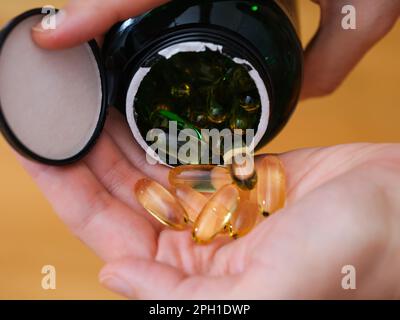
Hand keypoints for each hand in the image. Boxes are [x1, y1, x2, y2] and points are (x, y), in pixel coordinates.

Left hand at [18, 110, 399, 298]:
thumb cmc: (351, 257)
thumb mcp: (265, 293)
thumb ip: (187, 300)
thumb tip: (117, 276)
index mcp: (195, 278)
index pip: (109, 234)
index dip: (69, 193)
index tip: (40, 152)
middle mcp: (199, 245)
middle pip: (122, 197)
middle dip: (85, 159)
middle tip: (57, 118)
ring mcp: (218, 206)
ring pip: (150, 171)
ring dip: (116, 141)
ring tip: (86, 107)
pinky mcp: (238, 176)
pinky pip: (185, 153)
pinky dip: (158, 133)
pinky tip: (134, 114)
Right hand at [31, 0, 399, 98]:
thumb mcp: (369, 8)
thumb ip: (328, 59)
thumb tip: (298, 94)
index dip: (87, 14)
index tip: (49, 37)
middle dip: (101, 13)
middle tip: (80, 48)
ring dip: (126, 9)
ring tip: (110, 43)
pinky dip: (157, 3)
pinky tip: (167, 22)